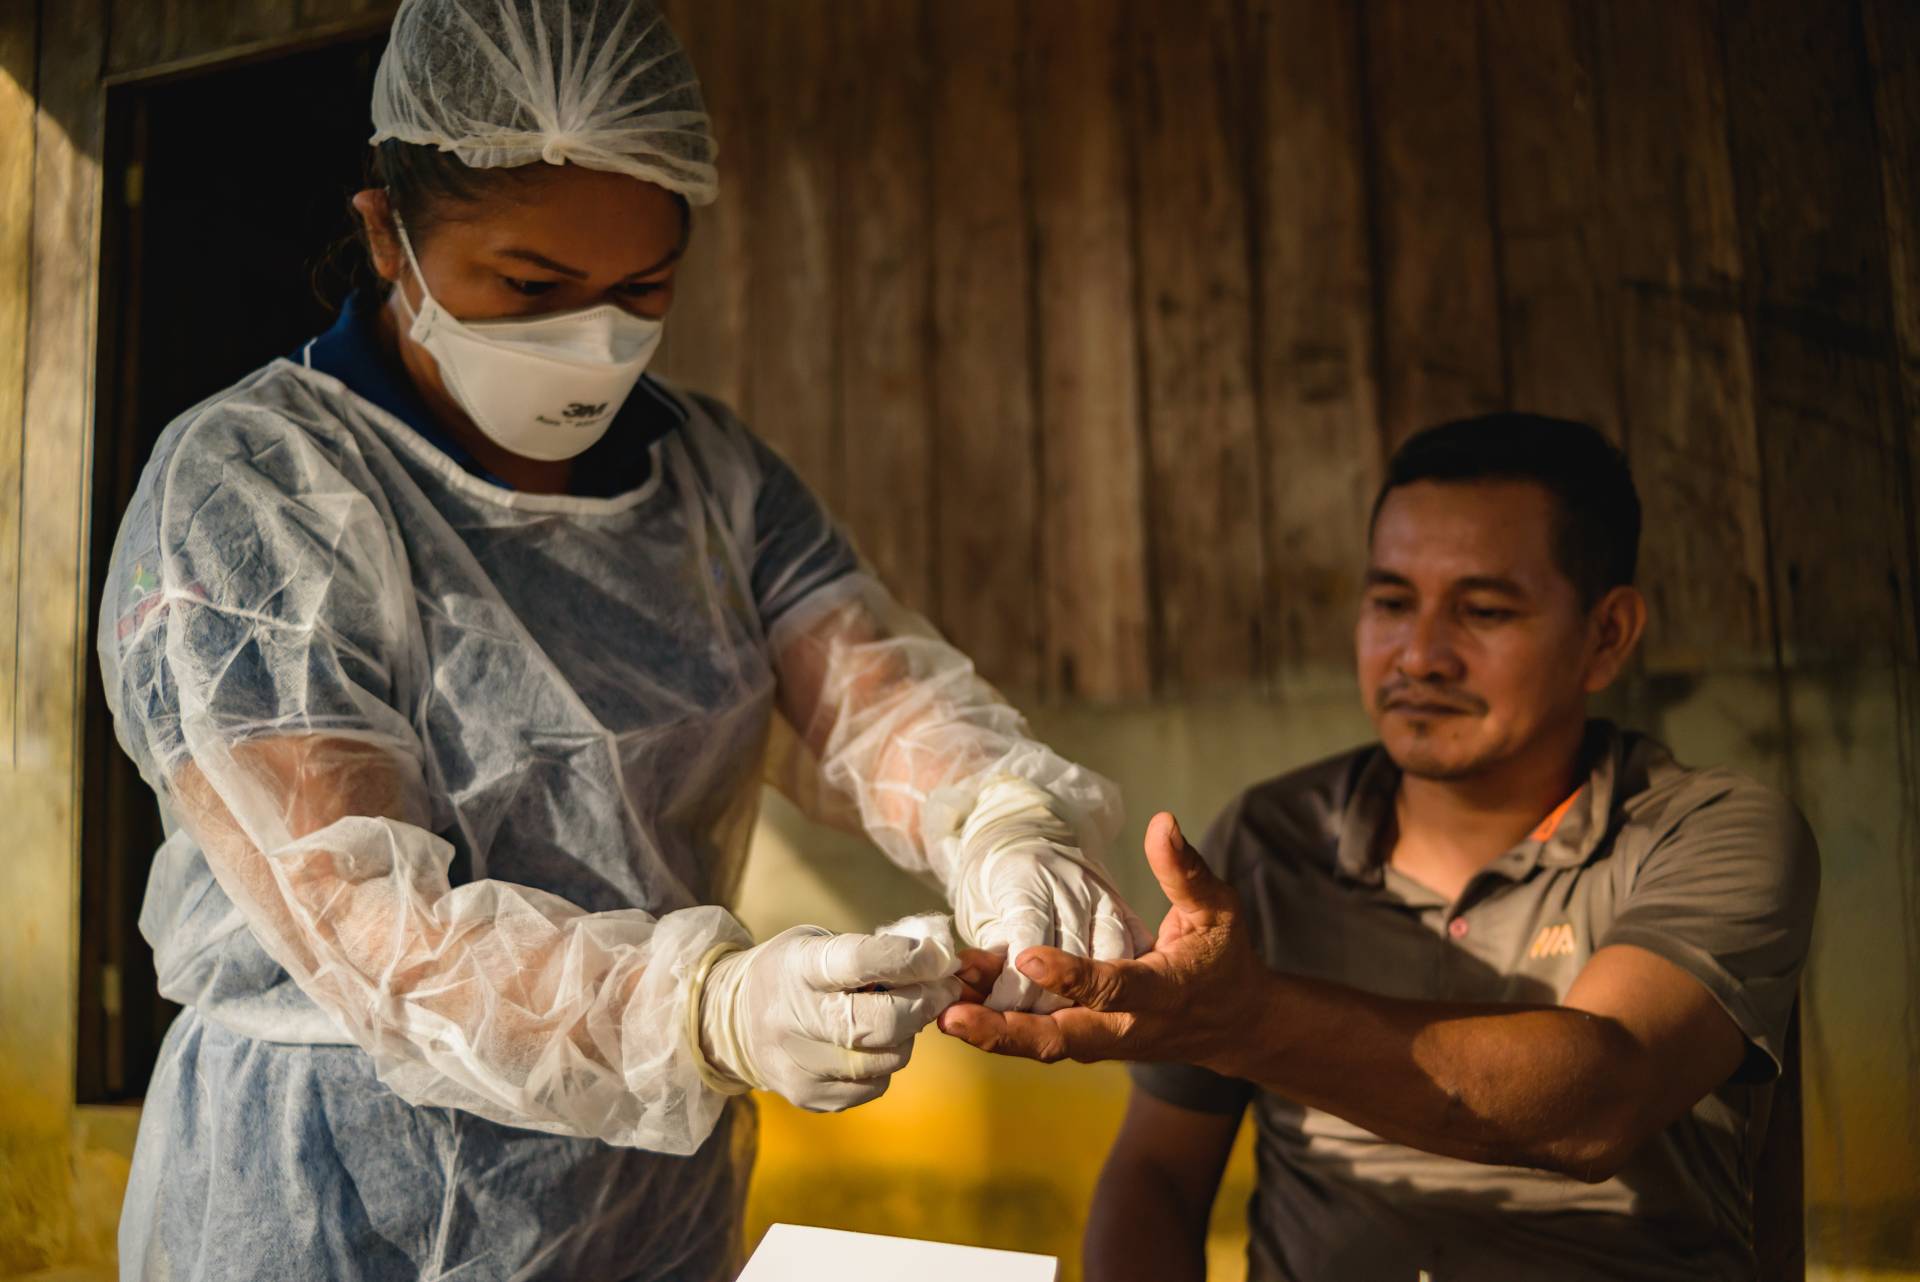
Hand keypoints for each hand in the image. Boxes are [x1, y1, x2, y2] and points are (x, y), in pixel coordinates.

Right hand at [695, 923, 962, 1111]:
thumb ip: (872, 952)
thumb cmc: (792, 973)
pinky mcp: (808, 1096)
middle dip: (923, 1005)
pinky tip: (873, 1044)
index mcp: (799, 968)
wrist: (732, 1021)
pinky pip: (875, 1086)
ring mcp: (798, 1064)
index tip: (938, 957)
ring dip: (908, 1036)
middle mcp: (793, 1019)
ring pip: (885, 1059)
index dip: (907, 960)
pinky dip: (886, 1063)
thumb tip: (937, 963)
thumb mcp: (818, 944)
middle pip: (880, 1023)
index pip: (860, 962)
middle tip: (942, 991)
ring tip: (900, 1016)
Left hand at [938, 812, 1264, 1066]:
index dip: (1072, 978)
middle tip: (954, 1016)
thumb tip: (1162, 823)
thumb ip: (1186, 871)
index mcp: (1165, 993)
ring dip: (991, 1029)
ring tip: (943, 1008)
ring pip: (1043, 1044)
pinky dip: (1000, 1028)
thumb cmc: (1223, 958)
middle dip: (1005, 1030)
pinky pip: (1040, 1038)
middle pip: (1061, 1038)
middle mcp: (1129, 1028)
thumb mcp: (1218, 910)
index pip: (1114, 989)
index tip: (1028, 959)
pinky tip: (961, 1006)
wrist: (1235, 1024)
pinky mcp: (1088, 1043)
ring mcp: (1106, 1043)